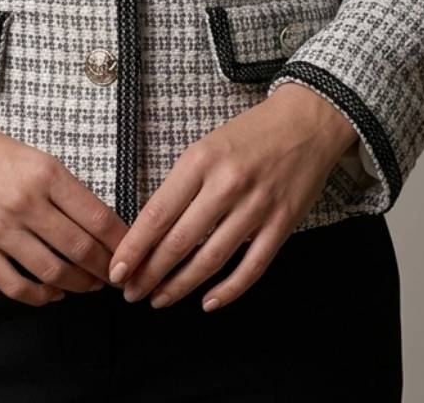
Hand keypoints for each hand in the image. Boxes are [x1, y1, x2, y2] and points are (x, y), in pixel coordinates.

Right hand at [0, 101, 128, 305]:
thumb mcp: (31, 155)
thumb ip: (61, 187)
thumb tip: (96, 223)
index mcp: (45, 172)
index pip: (97, 217)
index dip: (120, 242)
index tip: (130, 252)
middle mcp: (26, 202)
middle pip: (81, 249)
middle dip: (104, 269)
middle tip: (115, 276)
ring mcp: (0, 229)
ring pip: (53, 272)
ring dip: (78, 284)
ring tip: (88, 285)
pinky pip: (16, 286)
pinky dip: (41, 296)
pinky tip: (52, 294)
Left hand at [106, 83, 357, 311]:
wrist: (306, 122)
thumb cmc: (250, 135)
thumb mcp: (206, 147)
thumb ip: (183, 186)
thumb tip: (151, 231)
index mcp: (201, 160)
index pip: (158, 214)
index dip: (134, 248)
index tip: (117, 271)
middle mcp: (227, 184)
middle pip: (180, 242)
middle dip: (151, 274)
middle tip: (132, 293)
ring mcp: (257, 206)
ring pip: (211, 259)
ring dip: (182, 286)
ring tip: (160, 300)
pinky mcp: (283, 223)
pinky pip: (252, 267)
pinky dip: (229, 290)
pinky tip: (208, 302)